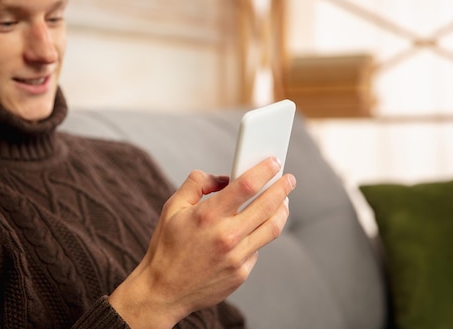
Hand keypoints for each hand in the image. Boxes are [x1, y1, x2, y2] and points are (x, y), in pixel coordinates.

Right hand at [109, 157, 295, 328]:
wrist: (163, 291)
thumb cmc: (167, 246)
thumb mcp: (172, 207)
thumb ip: (197, 184)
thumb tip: (223, 178)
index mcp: (207, 216)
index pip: (246, 186)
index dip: (264, 170)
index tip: (274, 162)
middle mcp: (226, 236)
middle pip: (267, 205)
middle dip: (282, 188)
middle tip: (289, 179)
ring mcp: (236, 257)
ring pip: (272, 228)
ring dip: (282, 210)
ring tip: (284, 201)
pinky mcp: (241, 273)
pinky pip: (257, 248)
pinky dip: (259, 235)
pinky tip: (255, 229)